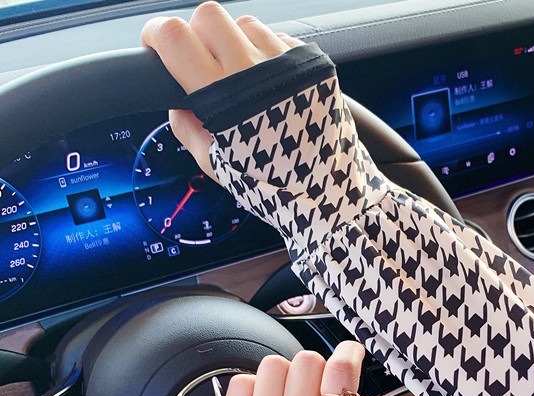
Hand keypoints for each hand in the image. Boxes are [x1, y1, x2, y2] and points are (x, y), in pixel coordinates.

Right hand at [141, 2, 302, 178]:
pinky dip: (267, 54)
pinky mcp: (312, 65)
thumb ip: (188, 129)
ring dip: (234, 42)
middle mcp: (255, 70)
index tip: (155, 46)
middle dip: (196, 34)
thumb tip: (177, 105)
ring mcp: (286, 63)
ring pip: (245, 24)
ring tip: (241, 79)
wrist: (330, 193)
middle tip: (201, 64)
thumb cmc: (275, 187)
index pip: (174, 37)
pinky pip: (278, 39)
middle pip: (208, 17)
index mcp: (224, 96)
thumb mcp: (217, 166)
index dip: (156, 35)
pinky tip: (269, 85)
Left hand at [219, 341, 388, 395]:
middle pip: (307, 361)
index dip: (348, 354)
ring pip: (273, 366)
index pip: (340, 372)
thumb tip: (359, 395)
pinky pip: (241, 383)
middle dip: (318, 370)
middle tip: (318, 391)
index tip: (350, 354)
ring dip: (285, 377)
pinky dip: (255, 388)